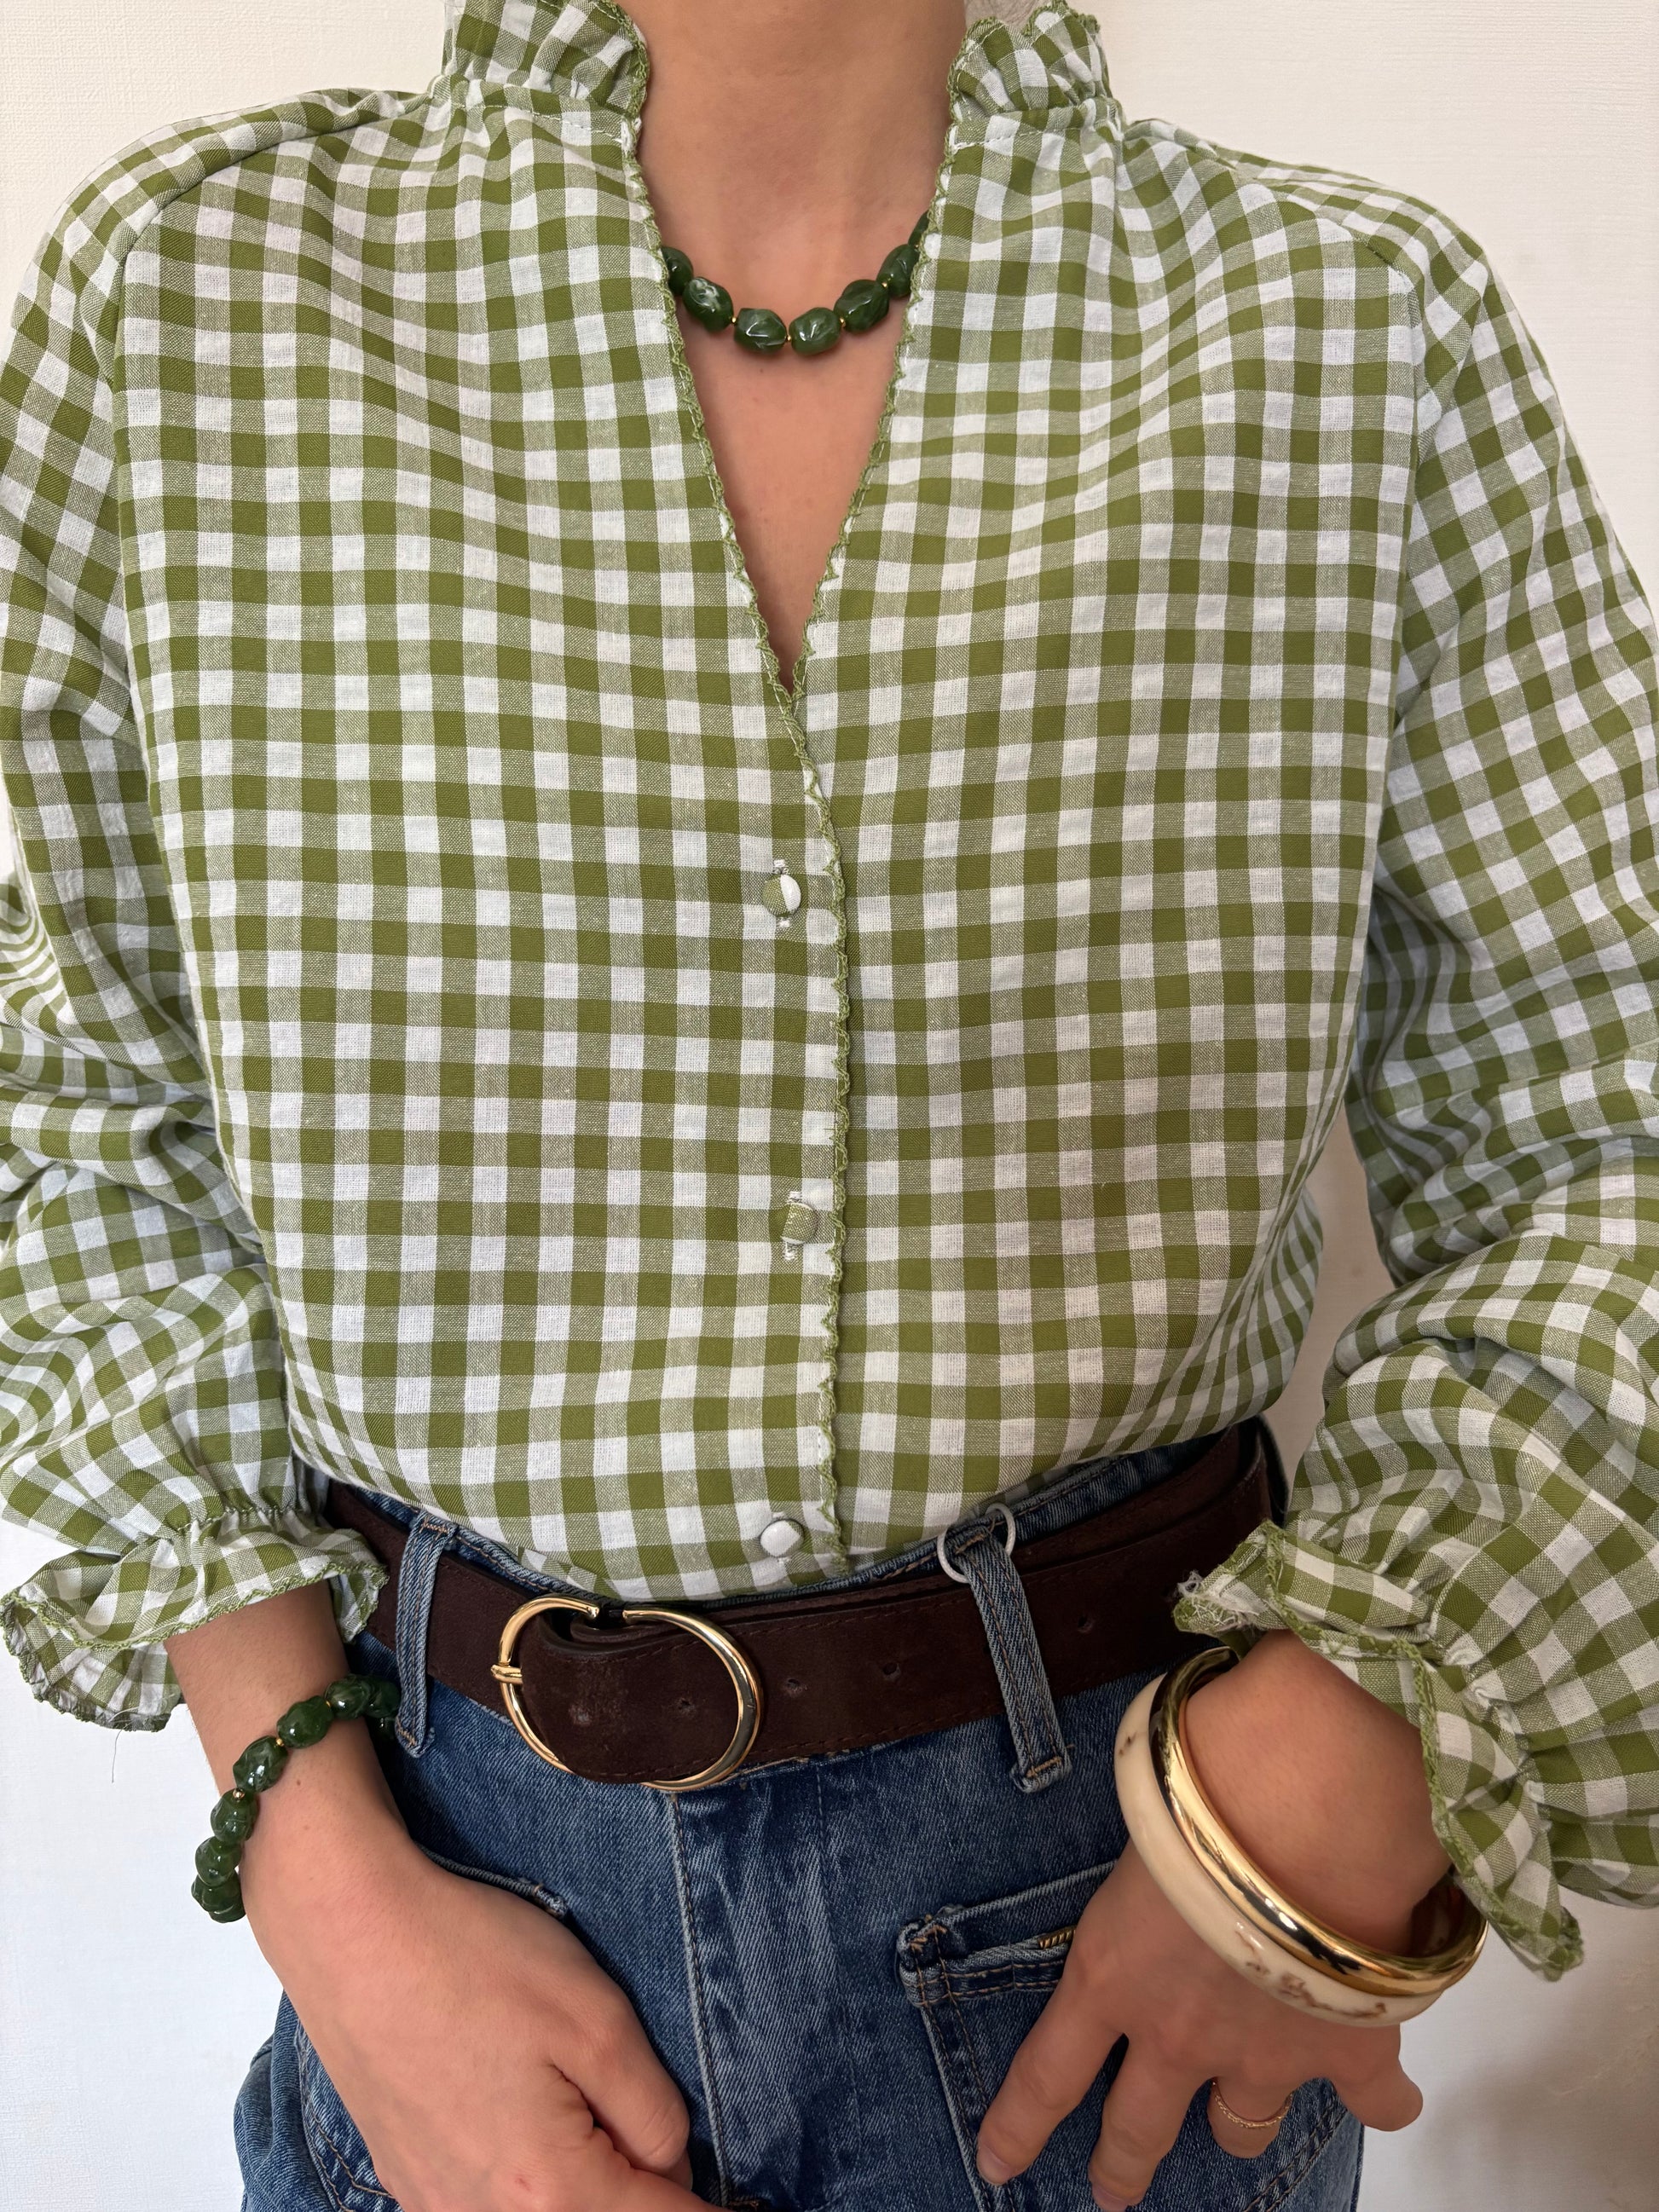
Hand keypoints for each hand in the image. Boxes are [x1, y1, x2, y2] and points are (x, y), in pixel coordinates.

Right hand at [250, 1810, 697, 2210]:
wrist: (349, 1933)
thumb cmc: (472, 1962)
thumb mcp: (596, 2020)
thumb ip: (651, 2110)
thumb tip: (675, 2165)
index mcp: (549, 2191)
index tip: (747, 2205)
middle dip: (645, 2199)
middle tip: (686, 2167)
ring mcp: (438, 2204)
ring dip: (589, 2193)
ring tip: (618, 2142)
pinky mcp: (408, 2177)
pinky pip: (489, 2206)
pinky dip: (531, 2188)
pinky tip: (540, 2132)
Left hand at [975, 1840, 1420, 2207]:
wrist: (1313, 1815)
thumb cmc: (1205, 1790)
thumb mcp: (1142, 1820)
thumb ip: (1146, 1852)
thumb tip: (1160, 1808)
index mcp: (1112, 1976)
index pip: (1047, 2072)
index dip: (1020, 2127)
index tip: (996, 2165)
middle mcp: (1180, 2035)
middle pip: (1140, 2127)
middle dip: (1123, 2163)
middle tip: (1112, 2190)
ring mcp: (1267, 2056)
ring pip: (1243, 2127)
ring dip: (1239, 2121)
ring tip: (1240, 2116)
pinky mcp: (1351, 2053)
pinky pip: (1373, 2106)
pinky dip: (1383, 2099)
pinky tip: (1385, 2093)